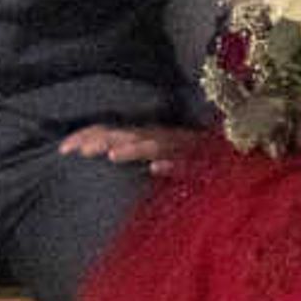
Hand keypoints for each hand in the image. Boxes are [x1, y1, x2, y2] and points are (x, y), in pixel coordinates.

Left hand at [60, 122, 205, 173]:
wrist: (238, 161)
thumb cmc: (193, 163)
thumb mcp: (157, 160)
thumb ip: (135, 160)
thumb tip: (114, 164)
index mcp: (144, 136)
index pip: (110, 131)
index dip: (86, 136)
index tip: (61, 150)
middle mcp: (159, 136)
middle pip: (126, 135)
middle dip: (100, 141)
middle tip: (77, 151)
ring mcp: (180, 147)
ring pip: (153, 145)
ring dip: (132, 149)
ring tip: (112, 156)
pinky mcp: (201, 161)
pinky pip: (185, 163)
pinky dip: (171, 165)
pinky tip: (155, 169)